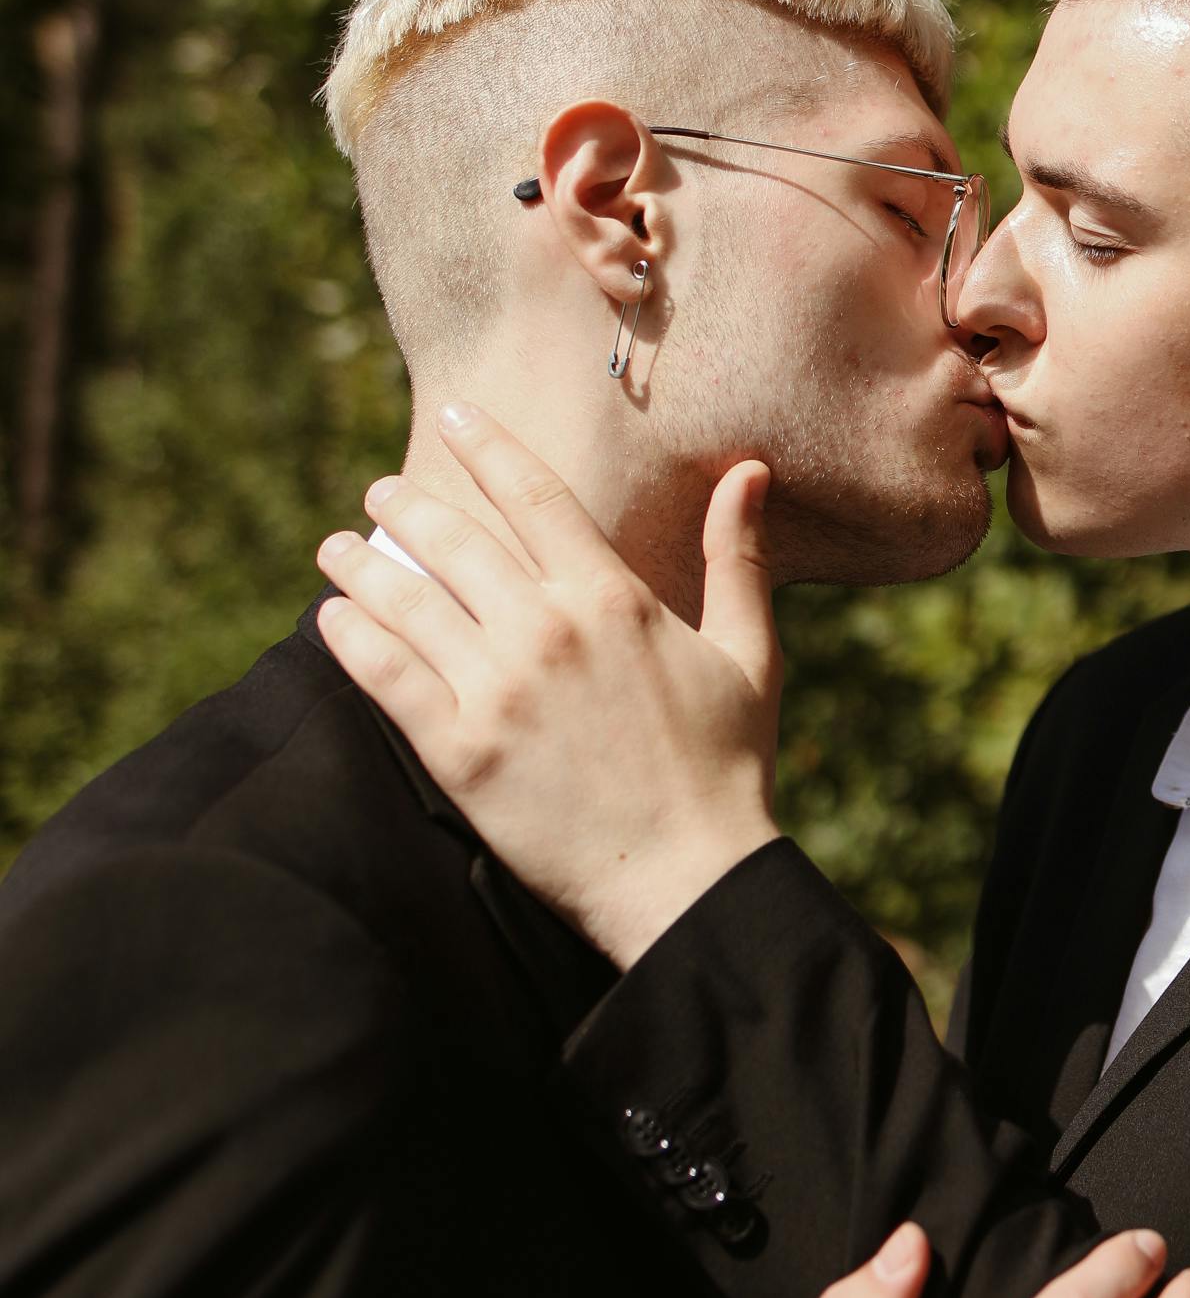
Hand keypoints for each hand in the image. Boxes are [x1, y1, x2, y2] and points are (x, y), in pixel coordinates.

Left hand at [315, 405, 782, 962]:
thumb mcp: (750, 653)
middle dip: (408, 506)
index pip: (534, 495)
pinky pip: (385, 677)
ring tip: (335, 547)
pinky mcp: (459, 752)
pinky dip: (351, 638)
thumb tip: (745, 471)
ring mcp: (497, 690)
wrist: (689, 879)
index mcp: (614, 598)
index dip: (487, 447)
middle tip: (379, 491)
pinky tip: (330, 618)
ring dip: (362, 565)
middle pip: (454, 540)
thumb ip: (738, 557)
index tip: (452, 417)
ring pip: (407, 601)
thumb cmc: (727, 769)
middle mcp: (547, 629)